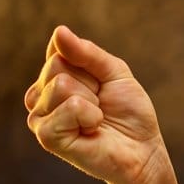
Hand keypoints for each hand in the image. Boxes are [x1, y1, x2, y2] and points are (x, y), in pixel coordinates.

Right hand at [25, 26, 170, 183]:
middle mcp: (40, 96)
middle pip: (58, 66)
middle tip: (102, 107)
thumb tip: (59, 31)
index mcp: (52, 78)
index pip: (60, 50)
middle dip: (92, 84)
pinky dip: (90, 116)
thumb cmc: (129, 114)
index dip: (92, 67)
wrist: (143, 151)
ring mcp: (40, 117)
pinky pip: (69, 107)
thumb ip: (87, 52)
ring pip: (61, 85)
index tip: (103, 86)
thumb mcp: (114, 73)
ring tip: (97, 120)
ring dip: (92, 102)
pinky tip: (92, 131)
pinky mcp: (47, 136)